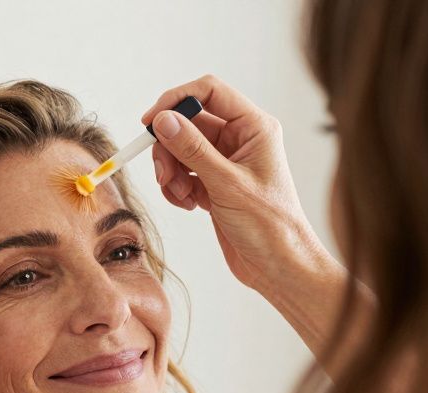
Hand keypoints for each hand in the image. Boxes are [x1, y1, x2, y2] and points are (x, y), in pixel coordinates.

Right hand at [142, 75, 332, 295]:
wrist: (277, 264)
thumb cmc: (269, 225)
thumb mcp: (226, 183)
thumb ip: (193, 149)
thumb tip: (164, 120)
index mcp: (254, 128)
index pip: (210, 92)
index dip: (177, 100)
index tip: (151, 121)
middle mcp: (239, 139)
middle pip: (188, 123)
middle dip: (169, 148)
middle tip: (164, 173)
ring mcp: (225, 162)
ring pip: (180, 150)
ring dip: (171, 171)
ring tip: (180, 195)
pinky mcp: (214, 183)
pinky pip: (182, 172)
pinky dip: (176, 187)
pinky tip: (188, 205)